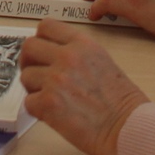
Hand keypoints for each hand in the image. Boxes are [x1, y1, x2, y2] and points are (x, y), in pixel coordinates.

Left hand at [21, 23, 148, 154]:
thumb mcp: (103, 62)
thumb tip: (53, 58)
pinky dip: (37, 110)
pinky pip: (28, 102)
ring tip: (51, 99)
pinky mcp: (48, 103)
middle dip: (29, 62)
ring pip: (26, 76)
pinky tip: (53, 114)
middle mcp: (67, 56)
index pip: (46, 27)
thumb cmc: (122, 102)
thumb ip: (78, 55)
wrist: (129, 127)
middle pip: (29, 47)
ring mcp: (56, 79)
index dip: (40, 41)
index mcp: (83, 44)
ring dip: (34, 89)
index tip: (41, 52)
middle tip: (36, 75)